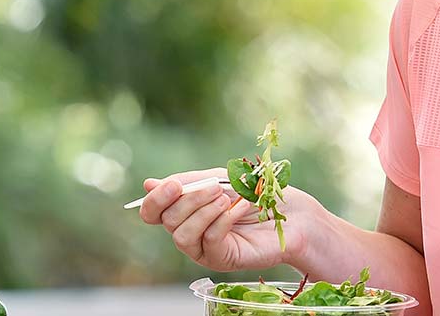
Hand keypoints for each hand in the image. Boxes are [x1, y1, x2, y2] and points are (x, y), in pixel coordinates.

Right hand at [136, 168, 325, 271]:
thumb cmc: (256, 194)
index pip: (153, 212)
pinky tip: (240, 209)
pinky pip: (210, 240)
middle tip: (216, 188)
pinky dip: (223, 220)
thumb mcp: (219, 179)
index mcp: (184, 211)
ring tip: (225, 199)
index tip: (172, 185)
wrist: (292, 213)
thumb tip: (148, 185)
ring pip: (182, 235)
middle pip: (167, 221)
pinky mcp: (222, 259)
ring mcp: (204, 248)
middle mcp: (190, 232)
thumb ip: (187, 183)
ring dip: (203, 211)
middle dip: (189, 200)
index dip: (156, 200)